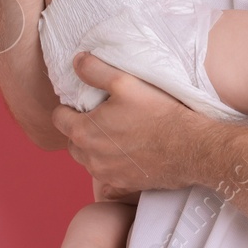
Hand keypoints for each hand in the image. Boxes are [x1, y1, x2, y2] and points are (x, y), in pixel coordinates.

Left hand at [52, 53, 210, 197]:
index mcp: (84, 133)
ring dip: (96, 148)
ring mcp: (106, 175)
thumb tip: (77, 61)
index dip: (69, 107)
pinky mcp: (123, 186)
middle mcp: (90, 159)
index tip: (86, 103)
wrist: (189, 147)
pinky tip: (127, 155)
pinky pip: (107, 178)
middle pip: (73, 141)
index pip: (59, 119)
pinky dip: (111, 166)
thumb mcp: (125, 82)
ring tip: (118, 133)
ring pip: (89, 160)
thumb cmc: (157, 113)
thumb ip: (95, 71)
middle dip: (82, 129)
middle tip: (104, 117)